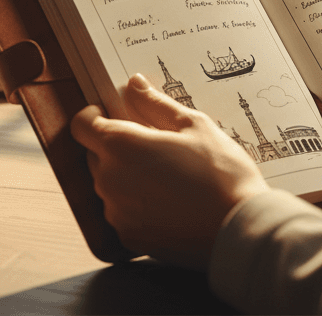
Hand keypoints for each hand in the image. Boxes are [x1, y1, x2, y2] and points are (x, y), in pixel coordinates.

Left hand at [70, 74, 269, 267]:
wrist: (239, 229)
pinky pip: (122, 212)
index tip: (114, 115)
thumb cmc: (222, 174)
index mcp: (121, 145)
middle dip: (116, 147)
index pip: (82, 124)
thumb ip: (156, 103)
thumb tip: (134, 85)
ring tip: (167, 176)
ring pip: (109, 184)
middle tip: (155, 146)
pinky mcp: (128, 237)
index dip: (94, 116)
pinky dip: (136, 204)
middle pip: (96, 154)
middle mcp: (110, 179)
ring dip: (127, 176)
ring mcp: (117, 212)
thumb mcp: (194, 126)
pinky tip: (168, 201)